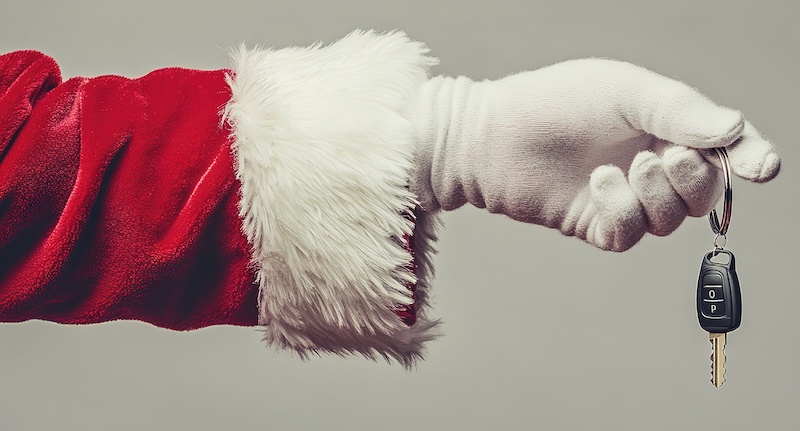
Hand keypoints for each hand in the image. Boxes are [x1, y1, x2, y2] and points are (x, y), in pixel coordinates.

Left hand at [411, 58, 780, 250]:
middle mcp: (650, 164)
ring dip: (655, 197)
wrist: (493, 134)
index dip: (748, 159)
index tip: (762, 167)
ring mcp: (624, 198)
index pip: (723, 149)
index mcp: (666, 127)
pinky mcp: (596, 224)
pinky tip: (598, 184)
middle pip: (703, 192)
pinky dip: (622, 212)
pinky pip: (630, 235)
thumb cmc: (556, 101)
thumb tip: (735, 130)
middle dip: (693, 179)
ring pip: (670, 220)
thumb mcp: (625, 92)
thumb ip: (680, 111)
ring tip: (619, 168)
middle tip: (661, 157)